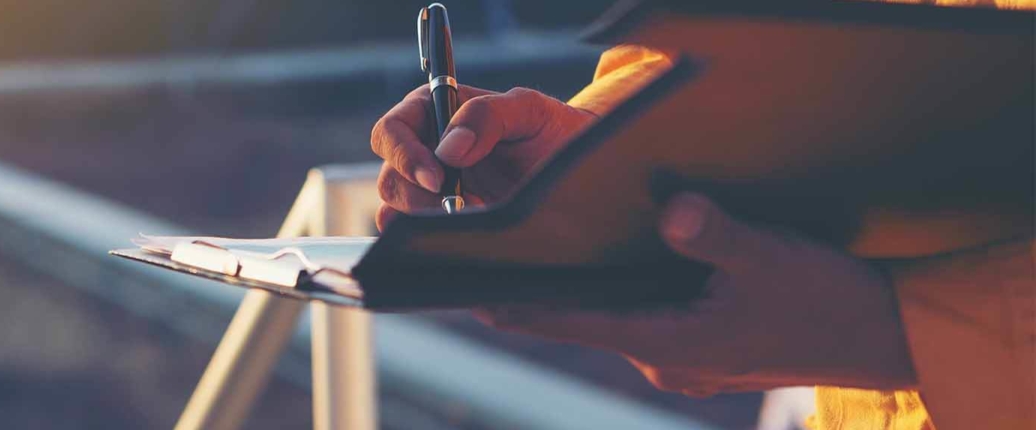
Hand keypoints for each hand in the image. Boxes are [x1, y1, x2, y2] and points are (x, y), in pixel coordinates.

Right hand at [370, 84, 596, 229]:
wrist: (572, 170)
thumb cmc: (549, 131)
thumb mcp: (527, 110)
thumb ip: (486, 115)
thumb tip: (448, 149)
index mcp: (433, 113)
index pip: (391, 131)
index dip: (405, 155)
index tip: (438, 178)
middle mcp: (423, 151)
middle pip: (390, 177)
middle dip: (421, 196)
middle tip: (464, 204)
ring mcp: (429, 189)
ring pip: (395, 210)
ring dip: (429, 219)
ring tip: (476, 214)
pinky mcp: (439, 219)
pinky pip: (411, 235)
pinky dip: (431, 238)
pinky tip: (466, 231)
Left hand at [476, 193, 916, 396]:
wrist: (881, 335)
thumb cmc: (826, 298)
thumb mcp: (771, 255)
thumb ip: (716, 233)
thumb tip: (674, 210)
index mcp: (670, 343)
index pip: (575, 323)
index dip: (521, 309)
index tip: (472, 297)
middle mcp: (666, 359)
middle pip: (587, 320)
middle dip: (547, 292)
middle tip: (497, 260)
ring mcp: (683, 358)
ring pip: (617, 318)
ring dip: (588, 290)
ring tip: (544, 252)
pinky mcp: (701, 349)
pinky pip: (646, 317)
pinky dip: (626, 292)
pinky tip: (620, 259)